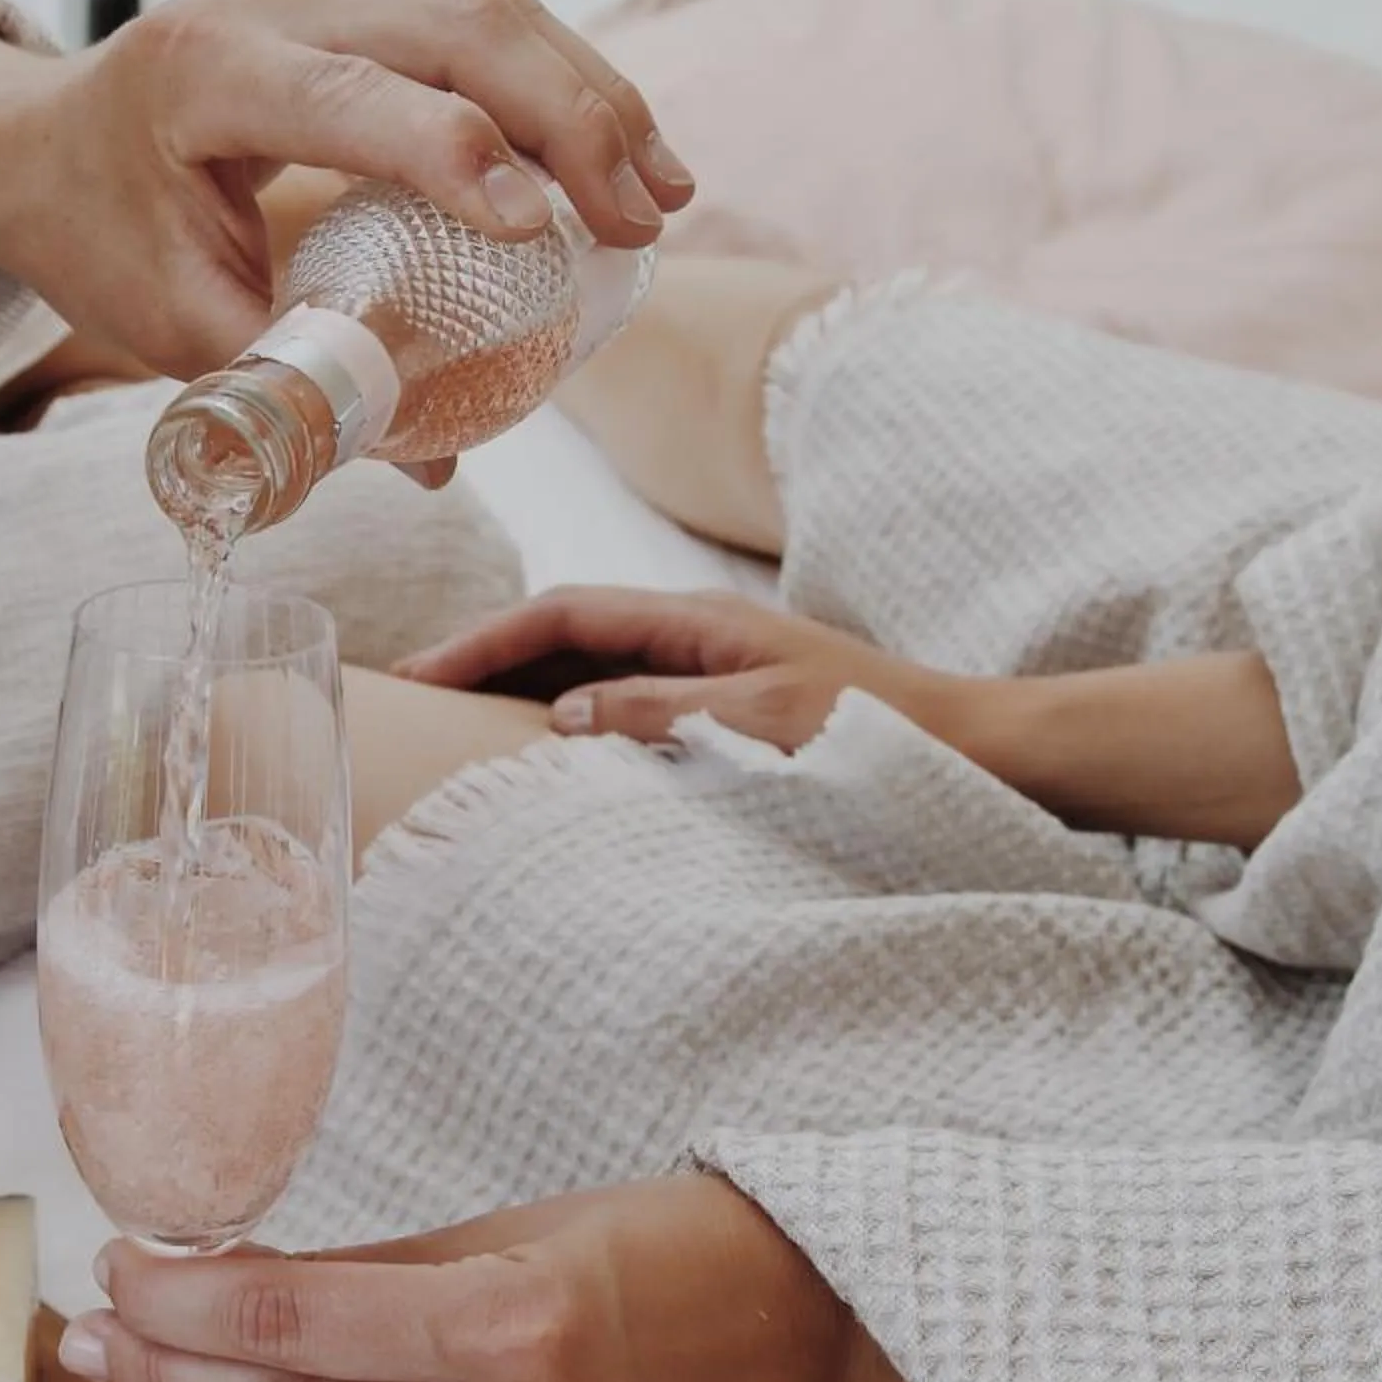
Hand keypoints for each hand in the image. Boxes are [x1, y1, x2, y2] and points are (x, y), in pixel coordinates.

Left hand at [0, 0, 692, 380]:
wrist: (35, 143)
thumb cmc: (99, 239)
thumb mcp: (175, 331)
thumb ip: (296, 389)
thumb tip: (436, 471)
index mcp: (205, 72)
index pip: (353, 97)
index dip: (456, 156)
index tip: (543, 231)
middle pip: (455, 24)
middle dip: (571, 118)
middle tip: (647, 219)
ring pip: (485, 7)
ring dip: (588, 94)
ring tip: (662, 190)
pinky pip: (473, 19)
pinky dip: (554, 83)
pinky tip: (614, 152)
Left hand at [56, 1175, 942, 1381]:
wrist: (828, 1339)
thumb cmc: (671, 1254)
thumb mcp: (512, 1231)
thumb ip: (361, 1281)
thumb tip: (207, 1289)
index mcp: (525, 1319)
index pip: (299, 1322)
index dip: (186, 1302)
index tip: (117, 1275)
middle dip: (180, 1378)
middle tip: (92, 1349)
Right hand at [397, 584, 986, 754]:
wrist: (976, 752)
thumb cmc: (878, 736)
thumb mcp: (761, 722)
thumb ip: (659, 711)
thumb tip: (558, 712)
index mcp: (697, 622)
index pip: (561, 614)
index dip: (481, 641)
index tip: (414, 675)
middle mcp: (696, 639)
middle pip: (562, 637)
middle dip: (482, 664)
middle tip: (405, 702)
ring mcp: (709, 676)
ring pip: (589, 676)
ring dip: (519, 698)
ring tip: (450, 736)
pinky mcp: (724, 716)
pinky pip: (625, 713)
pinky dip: (569, 730)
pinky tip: (542, 767)